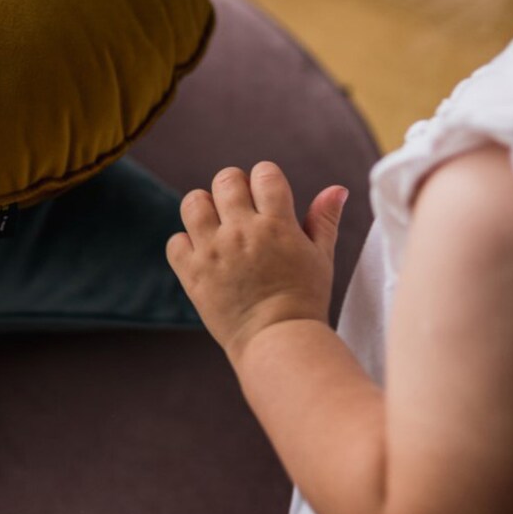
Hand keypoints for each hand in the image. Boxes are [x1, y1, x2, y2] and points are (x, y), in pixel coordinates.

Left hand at [165, 162, 348, 367]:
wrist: (278, 340)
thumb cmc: (305, 299)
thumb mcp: (321, 257)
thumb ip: (324, 220)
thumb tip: (337, 189)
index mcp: (277, 224)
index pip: (264, 173)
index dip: (265, 178)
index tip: (267, 194)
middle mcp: (242, 232)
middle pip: (225, 180)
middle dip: (234, 186)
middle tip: (240, 208)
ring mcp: (213, 251)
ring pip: (193, 203)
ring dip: (204, 207)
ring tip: (216, 225)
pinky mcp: (193, 273)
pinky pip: (175, 241)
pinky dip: (185, 244)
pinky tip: (202, 254)